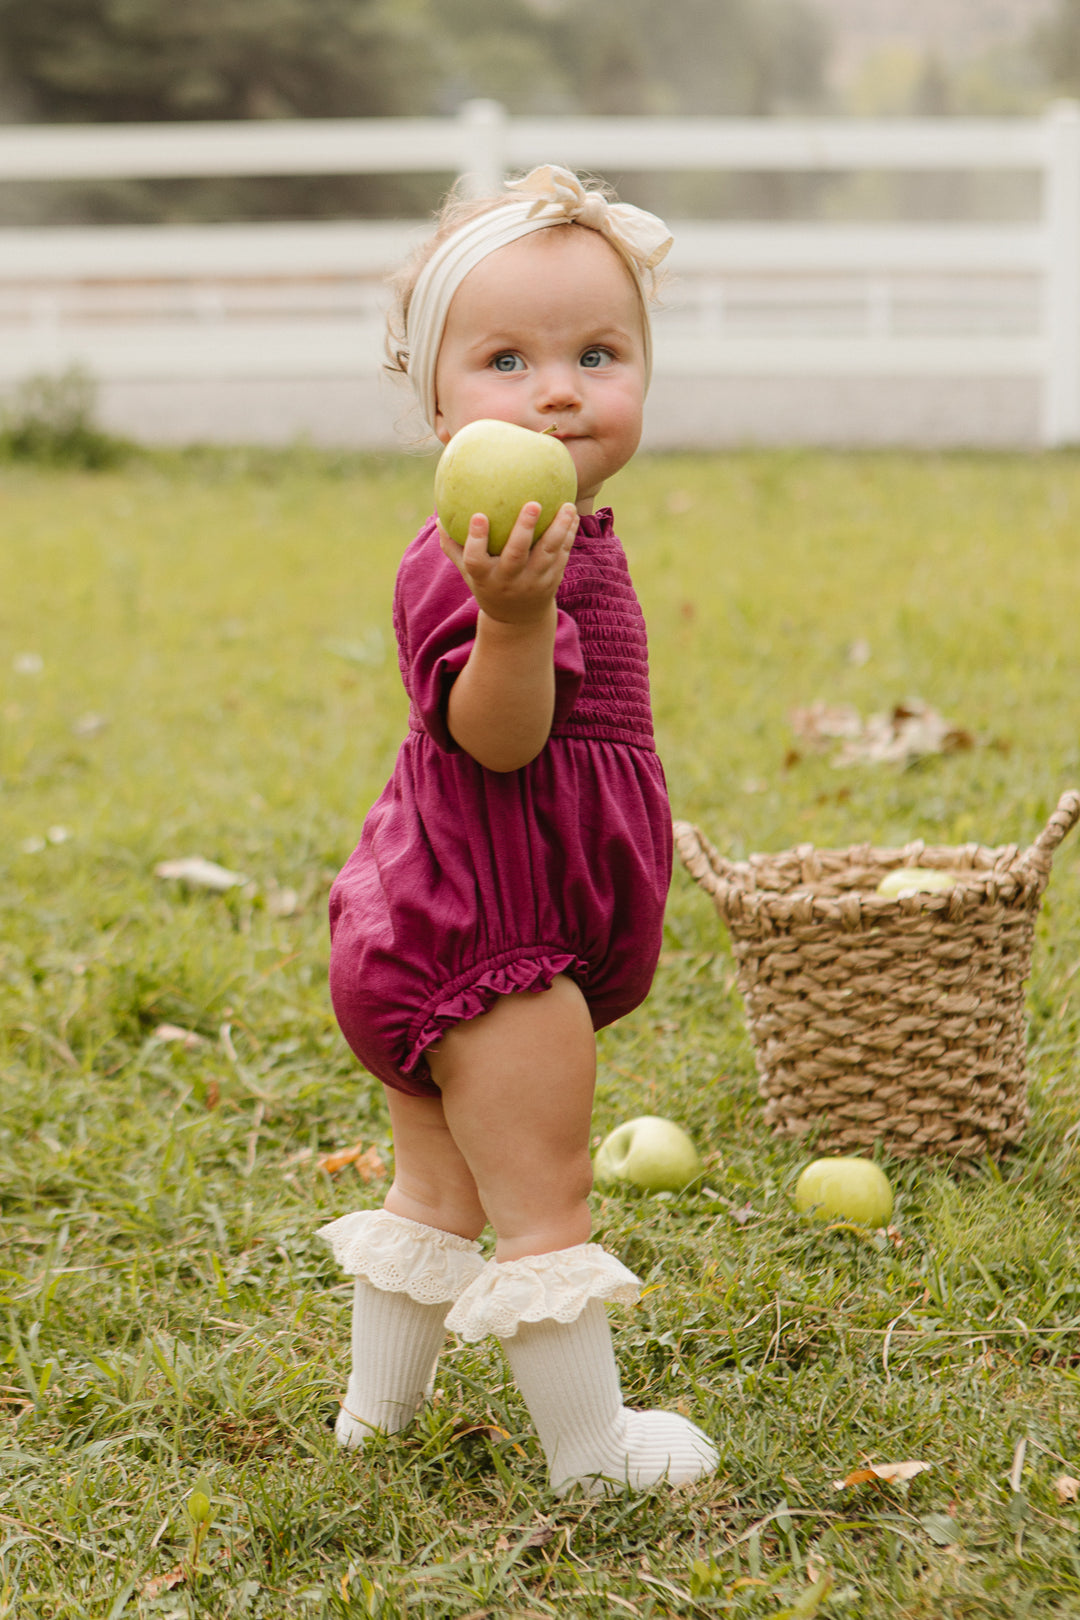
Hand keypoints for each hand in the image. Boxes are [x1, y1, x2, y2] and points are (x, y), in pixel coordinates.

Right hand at [438, 501, 578, 626]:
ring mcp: (533, 582)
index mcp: (485, 577)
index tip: (478, 516)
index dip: (476, 539)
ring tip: (567, 505)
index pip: (476, 559)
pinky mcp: (552, 581)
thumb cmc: (487, 585)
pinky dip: (569, 535)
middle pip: (516, 555)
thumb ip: (454, 546)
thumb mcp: (468, 572)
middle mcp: (509, 581)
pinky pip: (562, 554)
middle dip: (524, 529)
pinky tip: (574, 514)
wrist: (517, 620)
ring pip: (547, 553)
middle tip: (533, 504)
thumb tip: (439, 517)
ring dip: (558, 528)